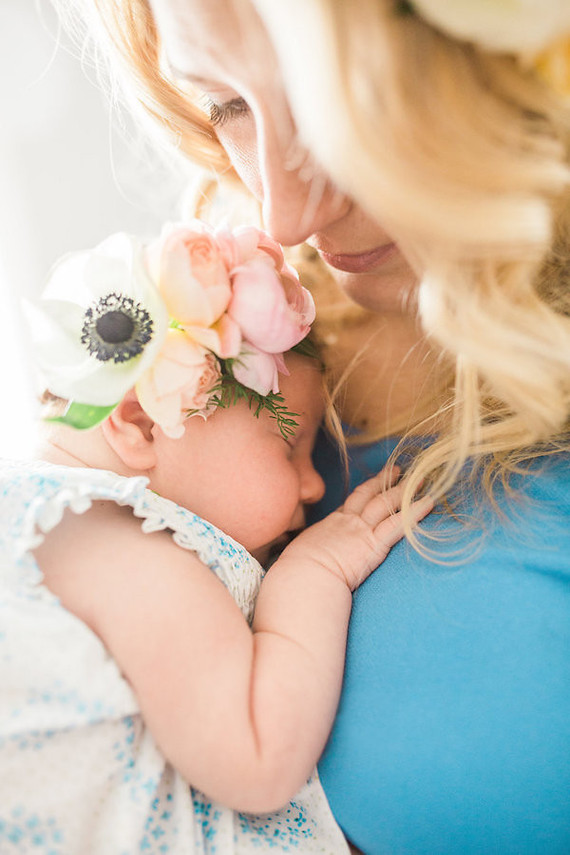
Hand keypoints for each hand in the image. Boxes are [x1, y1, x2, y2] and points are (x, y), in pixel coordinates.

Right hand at [280, 466, 432, 590]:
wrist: (304, 576)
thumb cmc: (297, 572)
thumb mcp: (298, 554)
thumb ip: (306, 551)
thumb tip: (300, 559)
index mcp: (328, 525)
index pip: (349, 504)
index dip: (363, 493)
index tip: (372, 485)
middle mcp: (346, 522)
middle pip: (368, 495)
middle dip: (383, 481)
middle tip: (396, 470)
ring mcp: (360, 530)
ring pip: (385, 503)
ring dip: (403, 491)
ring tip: (419, 480)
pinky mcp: (373, 544)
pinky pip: (398, 523)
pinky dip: (414, 512)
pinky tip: (428, 503)